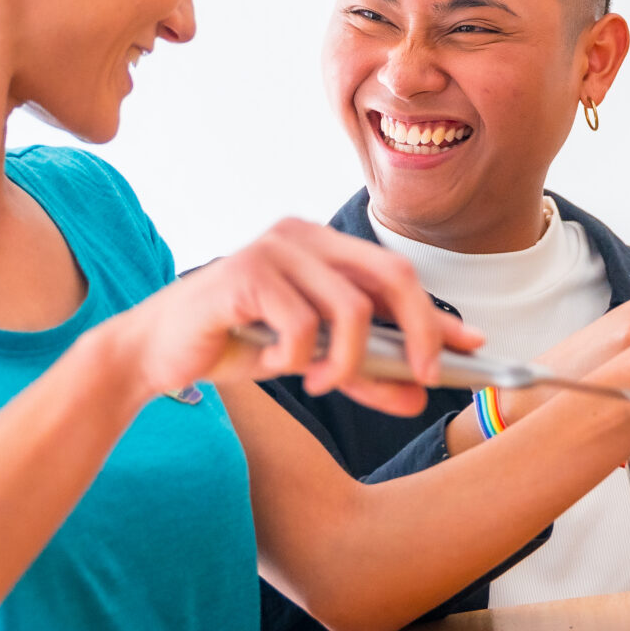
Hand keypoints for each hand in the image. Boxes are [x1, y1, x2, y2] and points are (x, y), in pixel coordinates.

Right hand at [104, 219, 479, 415]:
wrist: (156, 352)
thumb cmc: (236, 344)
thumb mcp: (312, 361)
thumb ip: (364, 373)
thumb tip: (418, 395)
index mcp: (322, 245)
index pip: (397, 274)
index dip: (437, 312)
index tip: (473, 347)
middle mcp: (302, 235)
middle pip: (391, 277)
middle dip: (419, 332)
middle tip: (419, 378)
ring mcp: (273, 249)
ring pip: (351, 308)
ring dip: (347, 360)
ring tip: (321, 381)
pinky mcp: (244, 274)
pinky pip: (302, 325)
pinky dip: (298, 358)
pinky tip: (274, 364)